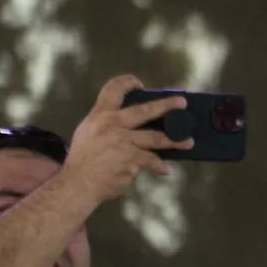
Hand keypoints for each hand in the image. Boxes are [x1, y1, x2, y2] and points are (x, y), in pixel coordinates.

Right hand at [59, 74, 193, 200]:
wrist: (78, 182)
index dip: (127, 83)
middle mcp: (111, 124)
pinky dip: (158, 166)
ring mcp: (122, 141)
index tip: (139, 84)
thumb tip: (132, 121)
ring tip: (188, 142)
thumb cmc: (84, 160)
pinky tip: (164, 170)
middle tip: (182, 102)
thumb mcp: (88, 133)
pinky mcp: (131, 159)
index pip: (112, 90)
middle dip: (166, 105)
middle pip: (144, 110)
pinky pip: (152, 160)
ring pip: (156, 137)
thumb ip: (108, 124)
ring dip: (175, 141)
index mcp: (99, 116)